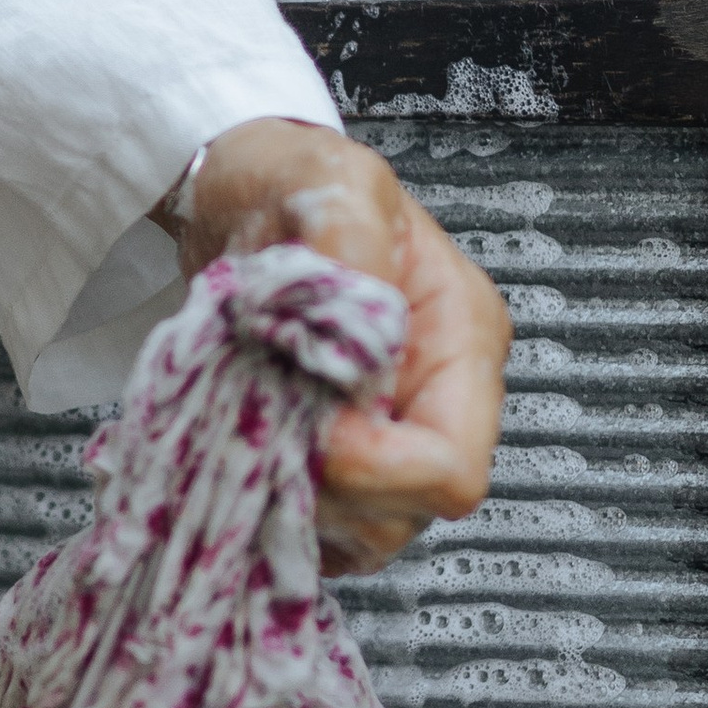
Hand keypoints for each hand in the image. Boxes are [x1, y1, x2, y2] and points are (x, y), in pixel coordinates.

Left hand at [176, 119, 510, 573]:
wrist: (244, 190)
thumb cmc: (291, 178)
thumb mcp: (330, 183)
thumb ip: (351, 251)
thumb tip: (361, 345)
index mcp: (462, 337)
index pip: (452, 466)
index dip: (375, 469)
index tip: (305, 426)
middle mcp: (439, 397)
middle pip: (407, 511)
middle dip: (328, 484)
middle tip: (262, 422)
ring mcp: (393, 432)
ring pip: (363, 529)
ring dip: (295, 496)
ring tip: (249, 426)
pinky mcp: (344, 457)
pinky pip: (322, 524)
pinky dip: (276, 505)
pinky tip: (247, 450)